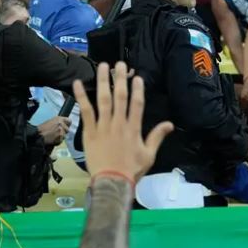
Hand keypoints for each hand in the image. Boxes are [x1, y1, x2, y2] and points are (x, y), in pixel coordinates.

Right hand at [37, 116, 71, 145]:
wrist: (38, 135)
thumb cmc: (42, 129)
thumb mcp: (50, 121)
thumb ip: (58, 122)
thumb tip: (63, 124)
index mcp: (59, 119)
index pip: (69, 121)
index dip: (67, 124)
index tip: (66, 126)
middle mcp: (61, 124)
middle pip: (67, 129)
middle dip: (64, 132)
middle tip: (57, 133)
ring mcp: (61, 131)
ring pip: (65, 136)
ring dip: (60, 137)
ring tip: (53, 137)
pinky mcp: (60, 138)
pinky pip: (61, 140)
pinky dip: (58, 141)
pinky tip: (52, 140)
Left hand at [72, 62, 173, 181]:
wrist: (111, 182)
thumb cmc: (131, 170)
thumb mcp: (149, 155)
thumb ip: (157, 136)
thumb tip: (170, 124)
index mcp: (134, 128)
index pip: (136, 103)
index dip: (137, 89)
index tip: (137, 77)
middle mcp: (119, 123)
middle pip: (120, 96)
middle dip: (120, 78)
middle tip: (120, 64)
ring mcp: (103, 126)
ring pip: (103, 99)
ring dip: (103, 81)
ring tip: (103, 66)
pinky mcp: (90, 132)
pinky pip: (85, 111)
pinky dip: (81, 97)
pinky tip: (77, 84)